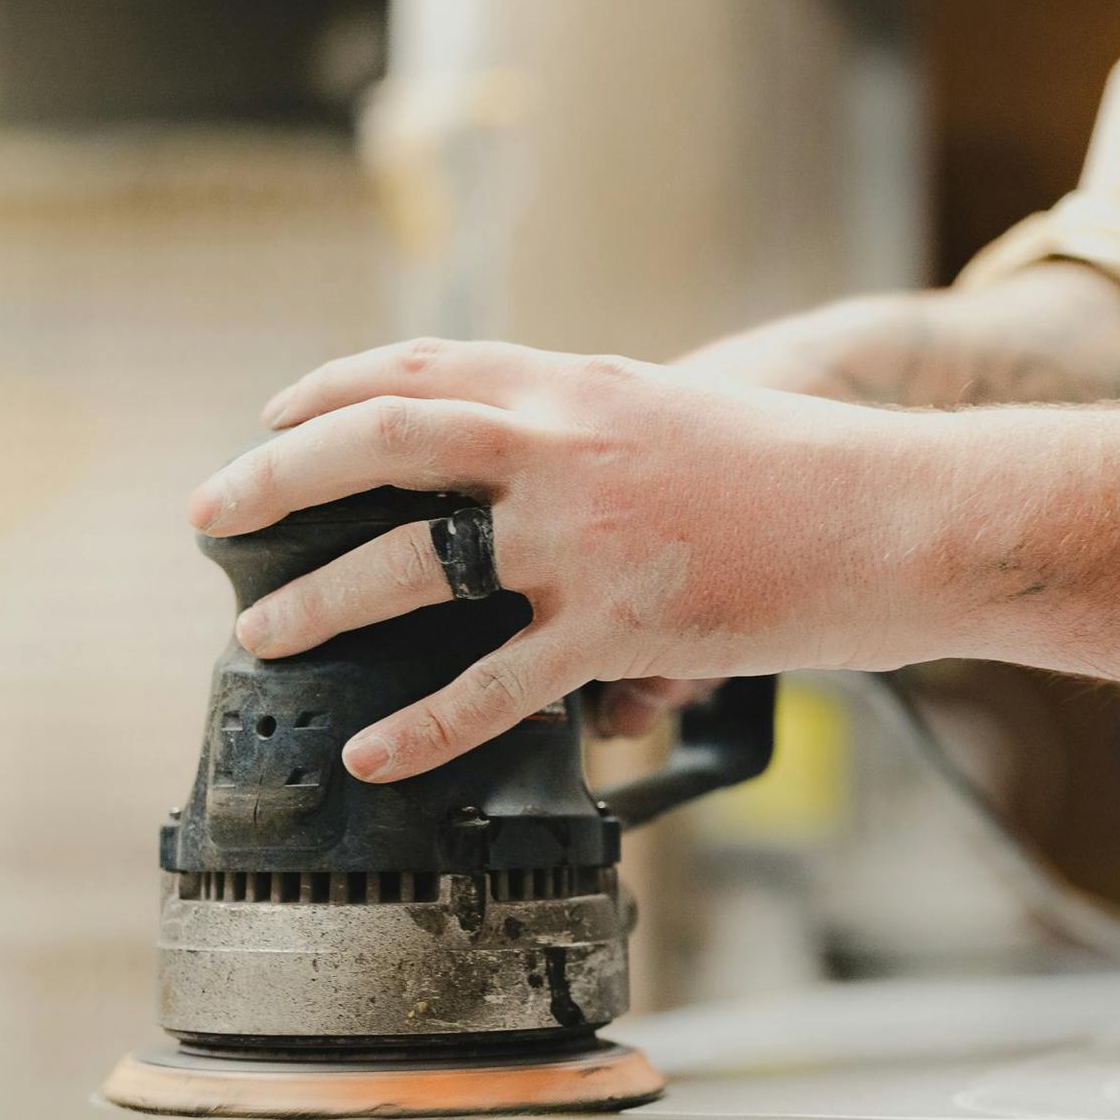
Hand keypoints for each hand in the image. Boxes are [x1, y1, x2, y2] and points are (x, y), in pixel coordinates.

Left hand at [187, 340, 948, 779]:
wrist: (906, 512)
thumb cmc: (807, 470)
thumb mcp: (685, 416)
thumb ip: (594, 437)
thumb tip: (525, 488)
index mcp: (577, 382)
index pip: (421, 366)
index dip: (328, 389)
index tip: (273, 416)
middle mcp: (565, 442)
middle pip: (381, 439)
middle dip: (277, 476)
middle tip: (212, 515)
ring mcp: (586, 534)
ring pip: (411, 564)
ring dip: (320, 602)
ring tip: (261, 637)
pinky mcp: (623, 624)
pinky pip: (494, 683)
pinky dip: (422, 725)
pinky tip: (376, 753)